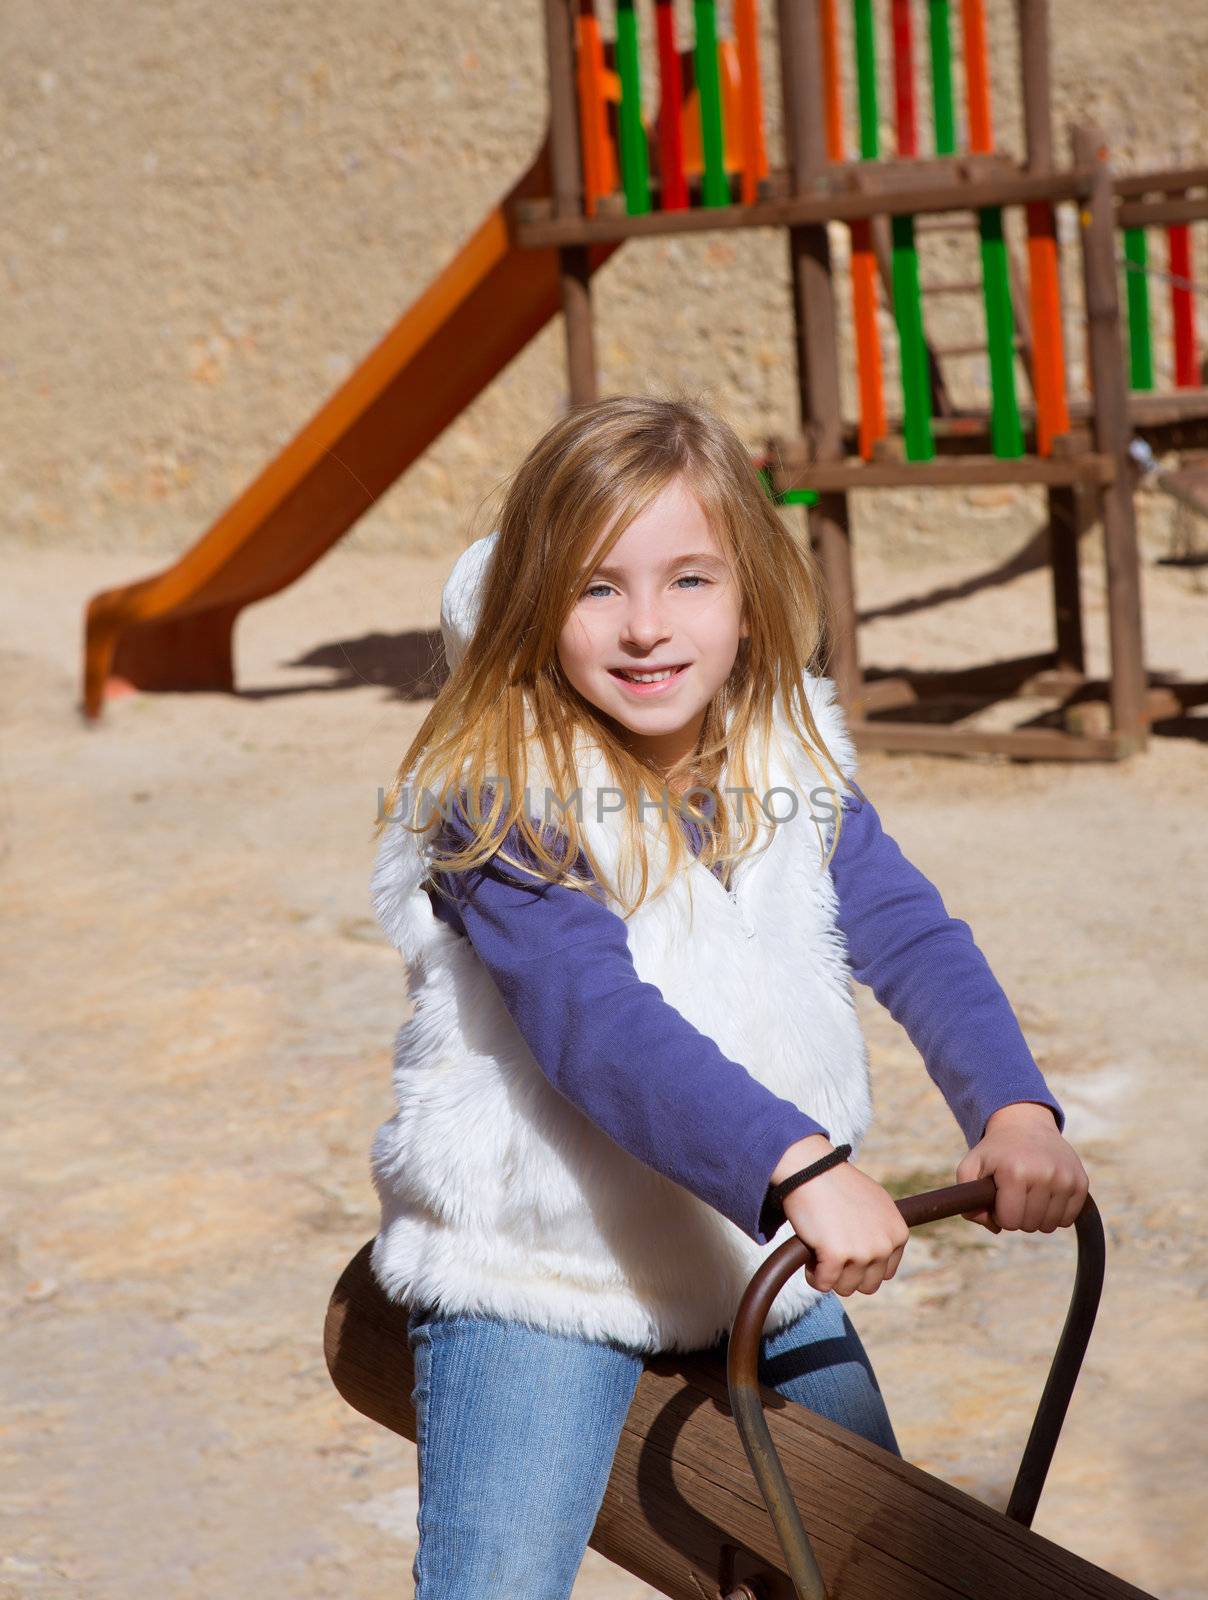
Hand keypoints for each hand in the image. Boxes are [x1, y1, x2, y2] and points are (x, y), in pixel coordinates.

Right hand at [774, 1136, 909, 1296]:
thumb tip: (879, 1252)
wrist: (812, 1170)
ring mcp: (862, 1252)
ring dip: (830, 1275)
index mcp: (898, 1233)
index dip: (862, 1264)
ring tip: (820, 1249)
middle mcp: (884, 1245)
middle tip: (832, 1251)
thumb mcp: (875, 1203)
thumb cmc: (838, 1183)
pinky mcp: (836, 1256)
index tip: (847, 1247)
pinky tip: (810, 1255)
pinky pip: (823, 1284)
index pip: (885, 1272)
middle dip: (848, 1274)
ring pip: (845, 1287)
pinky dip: (814, 1275)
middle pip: (868, 1285)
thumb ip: (882, 1229)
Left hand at [956, 1101, 1088, 1233]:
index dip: (1000, 1214)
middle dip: (1018, 1215)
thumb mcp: (971, 1166)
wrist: (1026, 1125)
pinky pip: (1067, 1220)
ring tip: (1029, 1193)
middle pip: (1029, 1226)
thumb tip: (994, 1227)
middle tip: (1014, 1193)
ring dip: (1036, 1216)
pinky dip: (1055, 1213)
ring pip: (1049, 1226)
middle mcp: (1044, 1174)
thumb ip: (967, 1201)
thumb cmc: (996, 1151)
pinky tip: (1045, 1194)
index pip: (1010, 1221)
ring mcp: (1066, 1178)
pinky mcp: (1081, 1183)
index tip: (999, 1197)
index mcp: (1014, 1172)